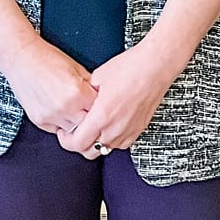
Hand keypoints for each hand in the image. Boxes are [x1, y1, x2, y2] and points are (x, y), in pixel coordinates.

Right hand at [0, 37, 96, 135]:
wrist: (21, 57)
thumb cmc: (47, 58)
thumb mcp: (76, 68)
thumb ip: (90, 86)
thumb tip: (100, 98)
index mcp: (77, 92)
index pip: (99, 110)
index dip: (100, 106)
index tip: (99, 104)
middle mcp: (65, 107)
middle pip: (87, 124)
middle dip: (89, 117)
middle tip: (86, 107)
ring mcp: (51, 116)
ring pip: (72, 130)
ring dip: (74, 122)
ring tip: (71, 106)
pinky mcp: (39, 120)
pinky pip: (57, 129)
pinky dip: (60, 122)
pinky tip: (58, 108)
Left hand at [61, 42, 177, 156]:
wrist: (155, 66)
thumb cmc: (129, 68)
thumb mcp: (97, 78)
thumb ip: (85, 98)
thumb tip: (77, 105)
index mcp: (102, 116)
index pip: (78, 144)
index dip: (66, 140)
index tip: (64, 132)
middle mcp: (115, 129)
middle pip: (90, 152)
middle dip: (79, 144)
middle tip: (75, 131)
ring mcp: (128, 132)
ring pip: (105, 149)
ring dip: (96, 141)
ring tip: (93, 125)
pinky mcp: (139, 130)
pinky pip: (120, 143)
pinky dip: (111, 139)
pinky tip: (109, 124)